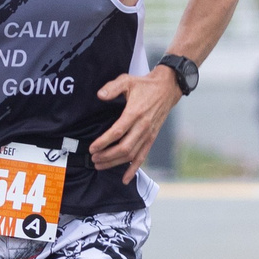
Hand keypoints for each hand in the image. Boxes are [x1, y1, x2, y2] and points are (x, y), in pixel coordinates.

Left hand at [89, 66, 182, 181]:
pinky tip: (125, 178)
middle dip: (107, 156)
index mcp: (135, 113)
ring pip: (131, 155)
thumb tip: (100, 95)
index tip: (92, 147)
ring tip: (100, 165)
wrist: (167, 89)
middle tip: (93, 158)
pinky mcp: (152, 138)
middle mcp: (142, 126)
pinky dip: (134, 169)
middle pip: (124, 148)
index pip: (117, 132)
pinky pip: (142, 156)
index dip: (103, 142)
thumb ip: (112, 87)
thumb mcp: (127, 80)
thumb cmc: (144, 85)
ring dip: (115, 163)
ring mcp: (148, 134)